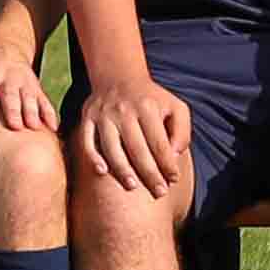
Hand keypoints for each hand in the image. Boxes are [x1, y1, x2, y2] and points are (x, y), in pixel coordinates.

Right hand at [71, 70, 192, 199]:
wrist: (119, 77)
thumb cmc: (152, 98)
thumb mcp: (176, 106)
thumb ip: (182, 130)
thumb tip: (174, 155)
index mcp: (148, 108)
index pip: (159, 143)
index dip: (168, 164)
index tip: (173, 179)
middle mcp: (124, 111)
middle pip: (137, 150)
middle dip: (150, 174)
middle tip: (159, 192)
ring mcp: (103, 115)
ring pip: (111, 148)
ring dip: (122, 170)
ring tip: (133, 186)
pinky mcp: (87, 118)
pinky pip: (87, 142)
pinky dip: (93, 157)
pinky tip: (102, 172)